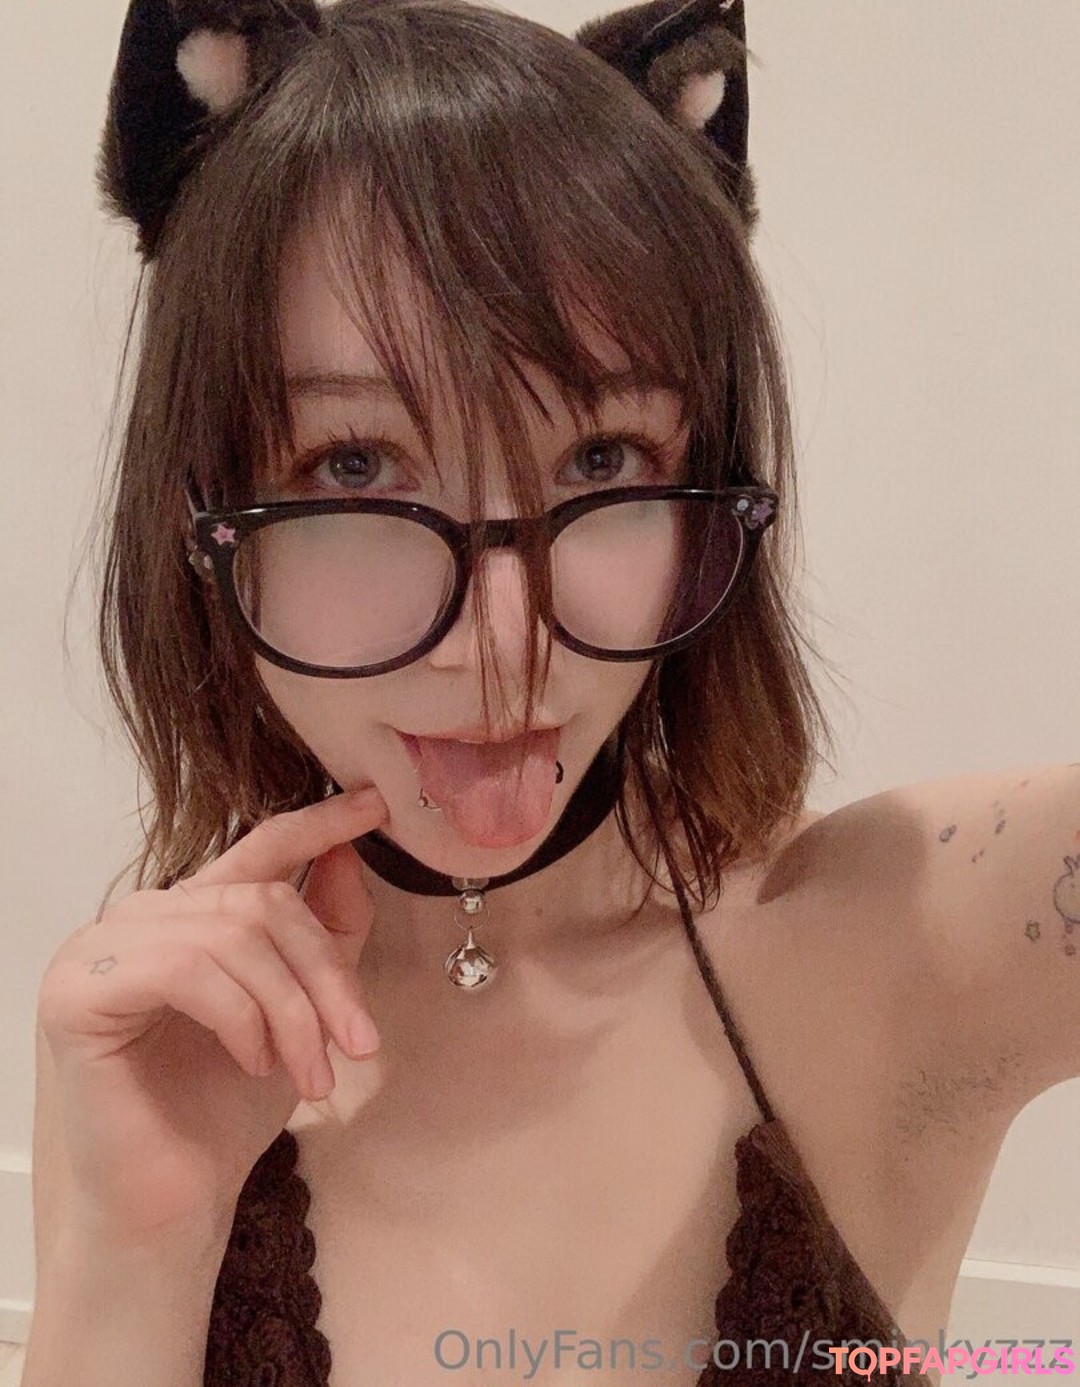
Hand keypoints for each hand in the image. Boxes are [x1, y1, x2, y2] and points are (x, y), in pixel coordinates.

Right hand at [36, 788, 386, 1239]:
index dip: (318, 825)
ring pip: (235, 934)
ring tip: (313, 1075)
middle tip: (360, 1042)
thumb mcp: (297, 1012)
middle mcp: (140, 917)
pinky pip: (188, 970)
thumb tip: (348, 856)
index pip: (256, 848)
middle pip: (264, 902)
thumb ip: (322, 935)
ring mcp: (100, 948)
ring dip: (293, 1010)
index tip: (373, 805)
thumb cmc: (225, 1111)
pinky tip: (253, 1063)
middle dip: (326, 974)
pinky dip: (241, 1018)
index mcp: (188, 916)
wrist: (173, 1203)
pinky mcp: (77, 990)